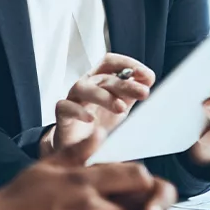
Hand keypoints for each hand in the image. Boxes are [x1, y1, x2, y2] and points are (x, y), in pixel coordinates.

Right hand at [40, 54, 155, 157]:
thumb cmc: (100, 124)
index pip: (111, 62)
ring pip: (83, 88)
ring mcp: (73, 99)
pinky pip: (65, 107)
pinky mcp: (62, 114)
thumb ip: (131, 94)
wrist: (76, 147)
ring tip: (120, 108)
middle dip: (124, 83)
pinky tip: (90, 119)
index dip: (128, 64)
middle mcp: (87, 86)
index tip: (147, 76)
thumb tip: (147, 80)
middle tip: (143, 93)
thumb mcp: (120, 107)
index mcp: (101, 81)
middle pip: (102, 77)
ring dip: (103, 96)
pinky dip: (78, 111)